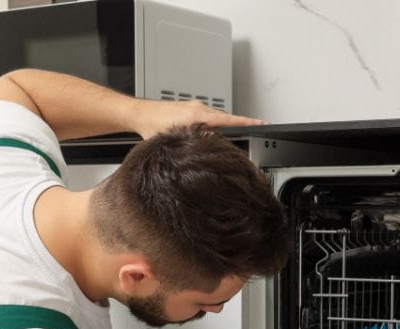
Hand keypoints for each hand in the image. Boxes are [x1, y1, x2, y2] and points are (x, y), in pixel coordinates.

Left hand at [133, 99, 264, 137]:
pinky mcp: (191, 109)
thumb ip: (190, 145)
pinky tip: (213, 135)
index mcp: (196, 116)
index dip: (247, 122)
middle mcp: (198, 109)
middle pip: (227, 118)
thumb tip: (205, 151)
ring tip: (235, 137)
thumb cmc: (150, 126)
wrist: (139, 114)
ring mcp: (195, 107)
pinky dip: (216, 125)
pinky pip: (210, 117)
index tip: (261, 123)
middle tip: (255, 131)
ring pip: (218, 118)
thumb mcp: (172, 141)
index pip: (228, 119)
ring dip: (226, 127)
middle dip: (241, 125)